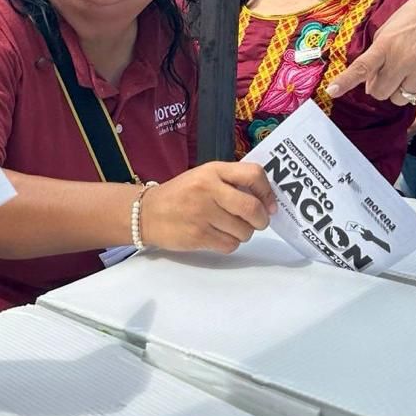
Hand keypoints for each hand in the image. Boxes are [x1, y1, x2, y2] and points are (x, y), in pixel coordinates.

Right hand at [140, 162, 275, 253]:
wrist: (146, 213)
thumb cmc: (180, 194)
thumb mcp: (203, 177)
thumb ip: (230, 183)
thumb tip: (265, 201)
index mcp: (212, 171)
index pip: (253, 174)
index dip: (268, 192)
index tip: (270, 205)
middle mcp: (208, 189)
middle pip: (252, 208)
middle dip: (261, 220)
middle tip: (258, 222)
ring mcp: (202, 213)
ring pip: (244, 231)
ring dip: (243, 233)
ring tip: (230, 228)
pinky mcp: (198, 235)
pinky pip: (230, 244)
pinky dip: (229, 243)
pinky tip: (217, 236)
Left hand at [326, 0, 415, 105]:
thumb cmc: (413, 18)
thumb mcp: (388, 29)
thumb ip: (376, 55)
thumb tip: (368, 84)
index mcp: (386, 44)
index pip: (362, 67)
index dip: (345, 81)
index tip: (332, 91)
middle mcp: (403, 58)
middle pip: (380, 93)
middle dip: (379, 87)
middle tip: (386, 74)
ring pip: (400, 99)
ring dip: (398, 91)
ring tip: (405, 73)